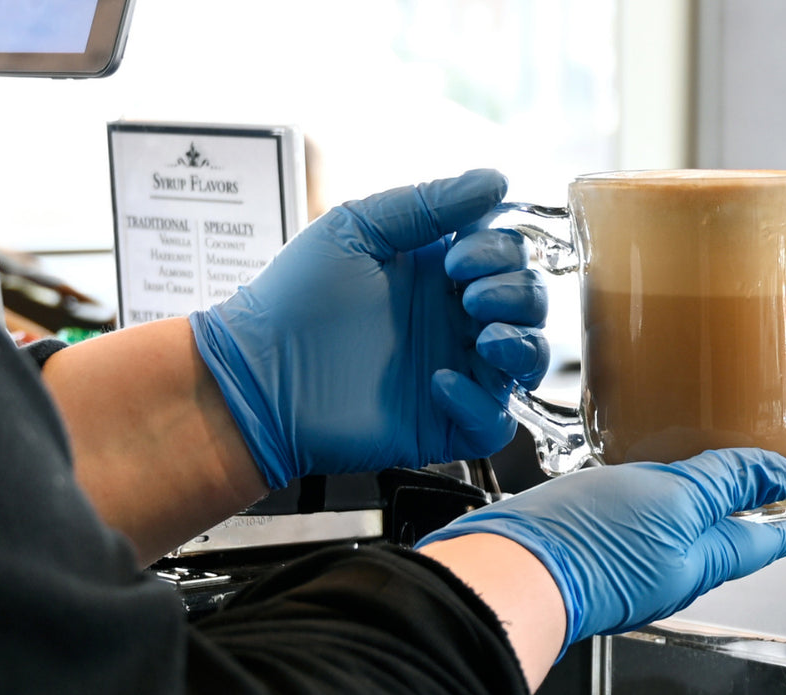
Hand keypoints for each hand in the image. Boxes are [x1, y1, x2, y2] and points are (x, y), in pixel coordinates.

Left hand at [190, 169, 549, 488]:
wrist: (255, 375)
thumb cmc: (293, 299)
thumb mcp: (358, 228)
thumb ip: (428, 203)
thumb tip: (495, 180)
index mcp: (439, 272)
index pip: (509, 255)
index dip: (500, 252)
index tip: (457, 259)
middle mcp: (453, 321)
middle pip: (530, 304)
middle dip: (515, 294)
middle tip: (469, 296)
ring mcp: (454, 371)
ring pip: (529, 363)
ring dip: (521, 345)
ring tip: (484, 339)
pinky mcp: (444, 424)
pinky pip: (495, 422)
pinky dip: (480, 403)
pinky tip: (439, 384)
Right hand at [419, 449, 785, 650]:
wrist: (509, 570)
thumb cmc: (588, 544)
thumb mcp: (675, 499)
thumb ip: (725, 482)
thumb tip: (777, 475)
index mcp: (704, 560)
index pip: (769, 538)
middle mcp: (672, 566)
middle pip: (729, 534)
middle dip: (755, 506)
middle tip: (773, 475)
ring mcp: (633, 559)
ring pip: (684, 525)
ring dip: (708, 496)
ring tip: (717, 462)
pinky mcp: (596, 545)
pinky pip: (642, 518)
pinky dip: (659, 494)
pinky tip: (646, 471)